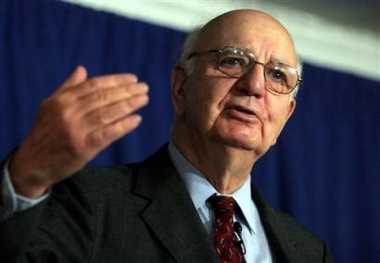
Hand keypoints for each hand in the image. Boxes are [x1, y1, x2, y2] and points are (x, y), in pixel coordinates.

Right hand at [9, 66, 148, 197]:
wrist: (32, 163)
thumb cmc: (45, 133)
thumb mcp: (50, 106)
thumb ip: (67, 87)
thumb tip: (82, 69)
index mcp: (62, 100)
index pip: (94, 85)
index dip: (115, 81)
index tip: (133, 79)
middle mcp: (69, 112)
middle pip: (103, 97)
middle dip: (126, 91)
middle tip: (144, 88)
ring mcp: (76, 130)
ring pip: (107, 113)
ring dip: (129, 105)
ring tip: (144, 100)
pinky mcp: (83, 148)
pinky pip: (107, 134)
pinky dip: (123, 126)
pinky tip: (137, 119)